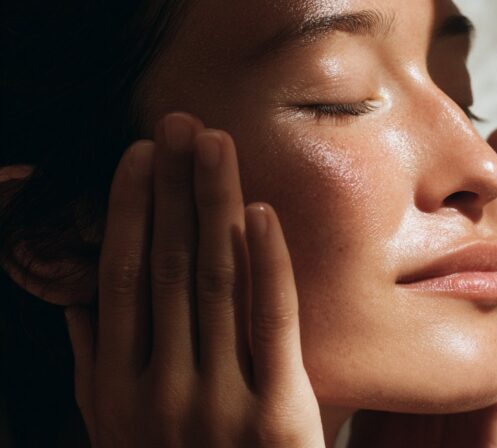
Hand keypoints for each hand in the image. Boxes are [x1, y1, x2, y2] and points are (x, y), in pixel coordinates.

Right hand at [63, 113, 324, 446]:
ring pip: (215, 280)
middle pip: (167, 264)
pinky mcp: (276, 414)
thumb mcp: (113, 429)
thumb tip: (79, 296)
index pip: (121, 276)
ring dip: (216, 204)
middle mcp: (160, 388)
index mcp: (116, 386)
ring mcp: (217, 400)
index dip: (130, 210)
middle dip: (174, 188)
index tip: (141, 157)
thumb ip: (94, 364)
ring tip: (218, 147)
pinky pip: (270, 322)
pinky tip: (261, 213)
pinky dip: (266, 263)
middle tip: (183, 126)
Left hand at [347, 128, 496, 447]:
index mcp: (414, 366)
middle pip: (474, 264)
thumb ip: (320, 374)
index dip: (428, 223)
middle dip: (480, 199)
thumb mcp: (338, 413)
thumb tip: (273, 324)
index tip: (419, 165)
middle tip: (485, 133)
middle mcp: (458, 362)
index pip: (423, 280)